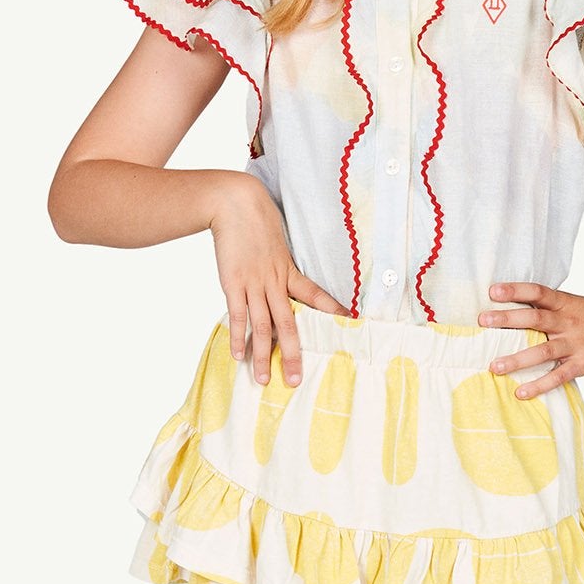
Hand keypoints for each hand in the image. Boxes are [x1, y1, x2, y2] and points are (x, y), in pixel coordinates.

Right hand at [208, 175, 348, 385]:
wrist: (234, 203)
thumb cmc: (256, 220)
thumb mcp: (277, 241)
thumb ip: (281, 262)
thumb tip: (284, 276)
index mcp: (288, 271)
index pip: (315, 295)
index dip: (332, 310)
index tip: (350, 324)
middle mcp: (274, 282)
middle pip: (288, 325)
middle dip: (294, 354)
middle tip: (296, 380)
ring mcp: (254, 284)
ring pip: (263, 327)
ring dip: (264, 356)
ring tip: (264, 379)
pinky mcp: (233, 283)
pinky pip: (238, 316)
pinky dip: (239, 337)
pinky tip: (239, 356)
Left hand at [476, 283, 583, 397]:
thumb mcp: (572, 304)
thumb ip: (546, 308)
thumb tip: (510, 311)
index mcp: (564, 303)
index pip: (537, 292)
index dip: (515, 290)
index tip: (493, 291)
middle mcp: (567, 321)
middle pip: (535, 319)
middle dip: (508, 320)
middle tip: (483, 321)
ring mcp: (575, 343)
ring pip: (543, 351)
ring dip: (517, 359)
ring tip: (494, 366)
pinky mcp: (582, 363)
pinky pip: (558, 376)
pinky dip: (539, 385)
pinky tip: (521, 392)